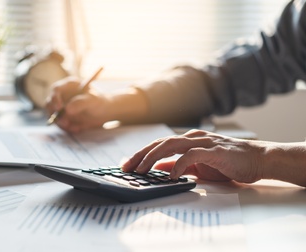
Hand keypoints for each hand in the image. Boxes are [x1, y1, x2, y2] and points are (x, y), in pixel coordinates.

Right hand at [45, 76, 111, 132]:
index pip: (56, 89)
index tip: (60, 109)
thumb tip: (67, 109)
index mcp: (69, 85)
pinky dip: (67, 128)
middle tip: (65, 123)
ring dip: (62, 124)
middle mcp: (62, 95)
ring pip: (53, 116)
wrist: (104, 112)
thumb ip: (80, 103)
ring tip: (76, 127)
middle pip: (49, 103)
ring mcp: (60, 106)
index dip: (55, 99)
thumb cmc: (99, 102)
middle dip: (55, 115)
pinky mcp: (62, 116)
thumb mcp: (92, 101)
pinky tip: (78, 128)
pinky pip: (59, 124)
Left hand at [122, 129, 266, 182]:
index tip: (127, 164)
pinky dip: (179, 164)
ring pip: (171, 145)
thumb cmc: (228, 162)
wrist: (257, 159)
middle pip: (160, 143)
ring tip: (141, 170)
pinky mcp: (215, 151)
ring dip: (153, 157)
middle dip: (141, 155)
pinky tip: (171, 175)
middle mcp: (193, 138)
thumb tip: (158, 168)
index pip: (159, 144)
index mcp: (188, 140)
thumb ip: (178, 164)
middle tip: (126, 167)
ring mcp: (204, 142)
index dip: (141, 153)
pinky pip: (192, 155)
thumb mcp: (198, 166)